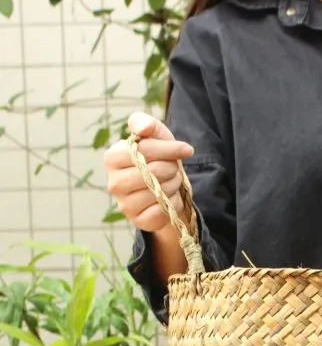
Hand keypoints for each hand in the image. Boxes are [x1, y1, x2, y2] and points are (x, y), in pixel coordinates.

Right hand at [104, 112, 194, 231]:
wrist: (168, 188)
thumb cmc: (159, 158)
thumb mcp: (155, 135)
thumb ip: (145, 123)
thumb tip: (142, 129)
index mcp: (112, 158)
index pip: (144, 151)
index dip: (169, 149)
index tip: (186, 149)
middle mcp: (114, 183)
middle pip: (154, 171)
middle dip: (172, 168)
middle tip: (173, 169)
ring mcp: (125, 205)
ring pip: (160, 192)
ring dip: (174, 185)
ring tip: (171, 182)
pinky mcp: (139, 221)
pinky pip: (164, 210)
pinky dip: (173, 203)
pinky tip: (168, 199)